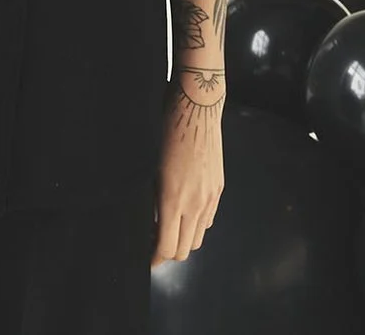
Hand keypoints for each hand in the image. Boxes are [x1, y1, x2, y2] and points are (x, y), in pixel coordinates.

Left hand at [152, 84, 223, 263]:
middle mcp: (195, 204)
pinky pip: (209, 219)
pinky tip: (184, 212)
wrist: (195, 107)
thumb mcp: (148, 167)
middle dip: (168, 253)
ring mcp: (210, 196)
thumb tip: (147, 220)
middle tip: (152, 245)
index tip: (145, 258)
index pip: (167, 247)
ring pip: (199, 237)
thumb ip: (150, 199)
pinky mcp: (218, 188)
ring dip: (184, 240)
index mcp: (172, 200)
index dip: (154, 258)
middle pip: (185, 249)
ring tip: (167, 229)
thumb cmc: (163, 130)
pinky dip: (196, 224)